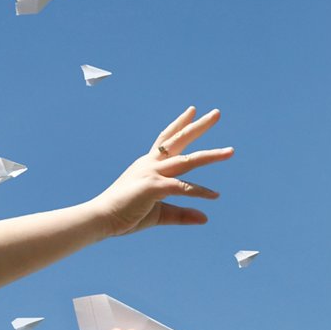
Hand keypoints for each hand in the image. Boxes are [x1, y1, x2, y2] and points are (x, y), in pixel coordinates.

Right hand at [89, 106, 232, 236]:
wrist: (99, 219)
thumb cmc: (125, 214)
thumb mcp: (160, 213)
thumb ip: (183, 214)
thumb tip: (206, 218)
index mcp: (148, 164)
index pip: (166, 139)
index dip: (180, 124)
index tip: (193, 110)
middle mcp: (151, 163)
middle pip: (179, 140)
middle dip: (199, 126)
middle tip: (217, 113)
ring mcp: (152, 173)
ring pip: (187, 161)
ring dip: (210, 155)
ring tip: (231, 151)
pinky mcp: (153, 187)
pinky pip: (182, 187)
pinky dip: (199, 191)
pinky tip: (215, 196)